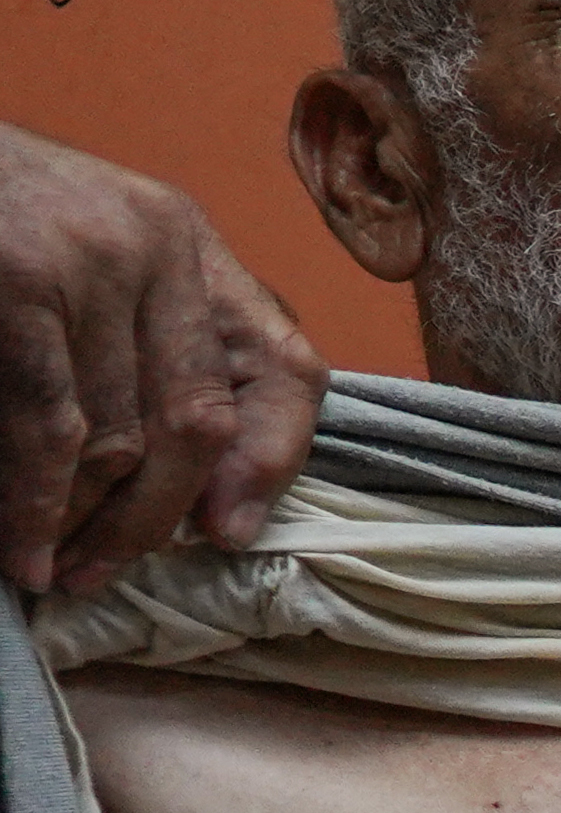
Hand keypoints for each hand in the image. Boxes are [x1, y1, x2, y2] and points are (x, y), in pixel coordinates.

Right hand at [0, 121, 326, 597]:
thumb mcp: (86, 254)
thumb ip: (149, 339)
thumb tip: (207, 494)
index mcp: (187, 240)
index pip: (282, 362)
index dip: (272, 460)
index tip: (228, 534)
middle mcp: (158, 245)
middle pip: (199, 420)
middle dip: (152, 517)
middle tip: (102, 572)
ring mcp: (92, 259)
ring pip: (122, 436)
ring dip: (84, 521)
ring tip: (53, 566)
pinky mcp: (21, 280)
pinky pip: (52, 426)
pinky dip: (37, 501)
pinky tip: (21, 546)